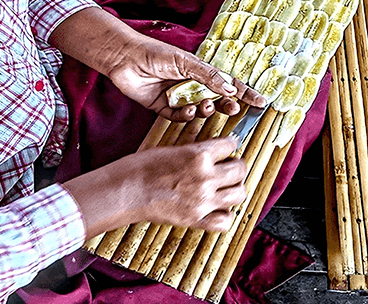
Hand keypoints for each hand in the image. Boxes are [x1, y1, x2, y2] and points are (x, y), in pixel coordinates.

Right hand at [63, 136, 248, 235]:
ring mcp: (203, 200)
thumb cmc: (143, 166)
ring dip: (235, 188)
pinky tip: (218, 208)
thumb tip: (214, 150)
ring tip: (227, 187)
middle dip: (237, 165)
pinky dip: (225, 215)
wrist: (127, 190)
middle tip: (230, 166)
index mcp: (200, 154)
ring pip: (239, 194)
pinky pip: (225, 221)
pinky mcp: (196, 219)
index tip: (229, 147)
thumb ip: (197, 151)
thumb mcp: (174, 148)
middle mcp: (206, 177)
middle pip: (240, 169)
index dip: (230, 145)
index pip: (230, 145)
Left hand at [105, 34, 266, 120]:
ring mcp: (179, 98)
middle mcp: (192, 85)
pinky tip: (186, 110)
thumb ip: (208, 76)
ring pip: (200, 111)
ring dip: (206, 110)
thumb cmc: (156, 53)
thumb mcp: (185, 62)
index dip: (245, 93)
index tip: (261, 103)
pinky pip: (181, 118)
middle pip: (217, 100)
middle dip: (227, 106)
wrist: (125, 59)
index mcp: (200, 71)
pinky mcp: (164, 108)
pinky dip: (186, 117)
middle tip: (233, 109)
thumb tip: (230, 89)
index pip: (228, 84)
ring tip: (205, 106)